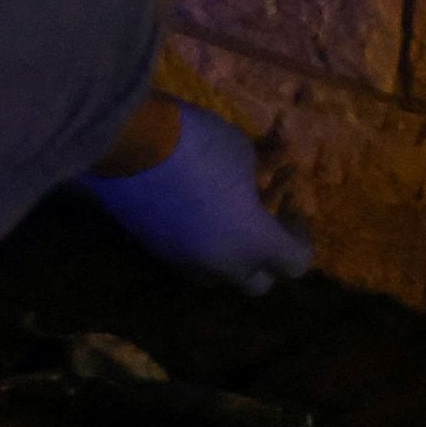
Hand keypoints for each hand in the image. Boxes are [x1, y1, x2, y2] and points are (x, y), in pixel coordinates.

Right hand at [78, 101, 313, 294]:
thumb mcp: (242, 151)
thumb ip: (257, 176)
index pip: (295, 263)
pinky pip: (186, 258)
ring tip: (224, 223)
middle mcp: (220, 262)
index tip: (291, 210)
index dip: (301, 238)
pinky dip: (197, 244)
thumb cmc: (197, 143)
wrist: (124, 142)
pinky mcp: (152, 247)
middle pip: (255, 284)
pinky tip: (192, 212)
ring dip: (227, 257)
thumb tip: (260, 179)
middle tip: (262, 226)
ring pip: (216, 276)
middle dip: (264, 260)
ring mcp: (182, 258)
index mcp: (253, 241)